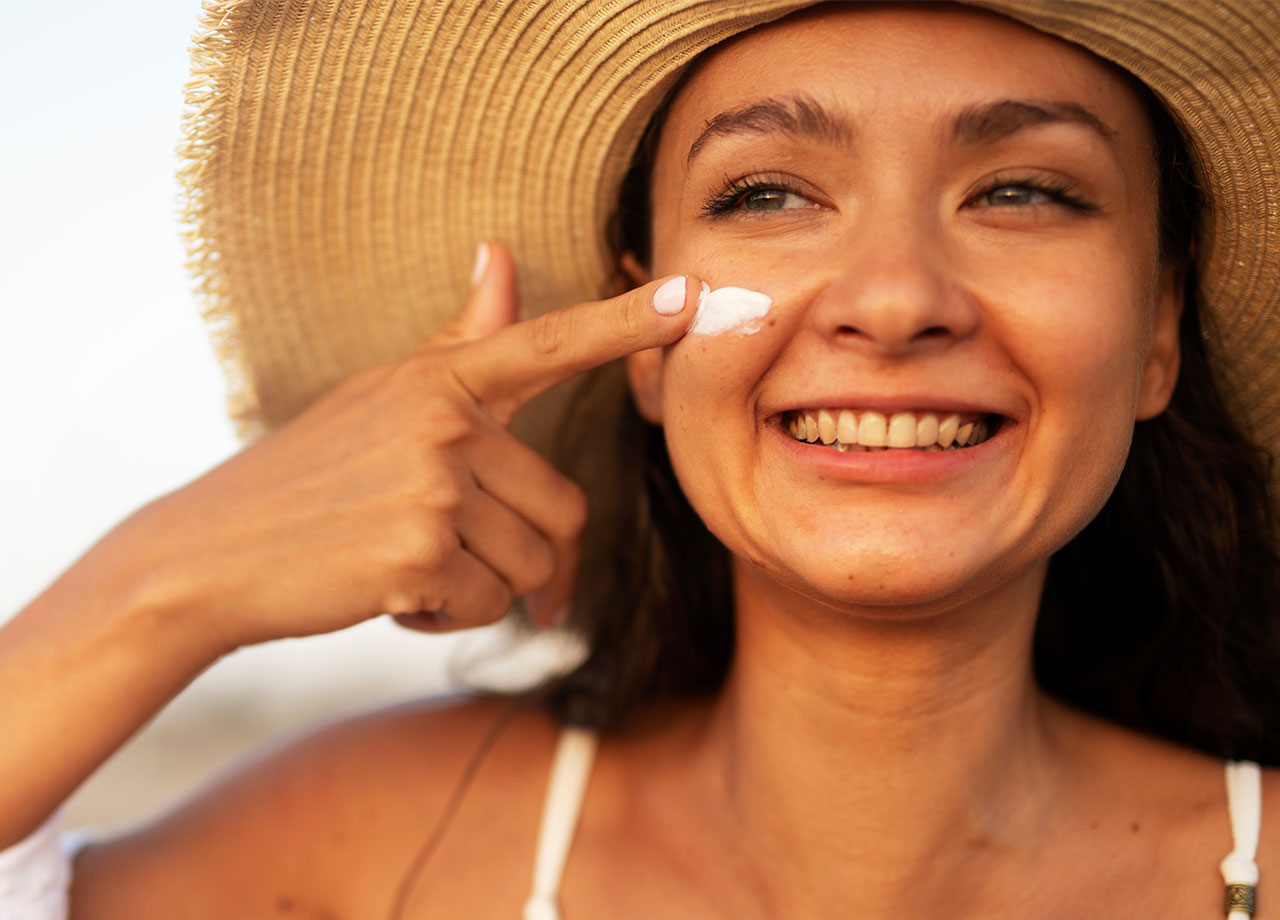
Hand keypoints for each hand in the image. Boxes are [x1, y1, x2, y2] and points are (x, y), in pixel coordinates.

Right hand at [127, 242, 696, 651]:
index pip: (549, 343)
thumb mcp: (384, 395)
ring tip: (411, 567)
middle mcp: (444, 421)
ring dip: (484, 590)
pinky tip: (393, 595)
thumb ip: (460, 339)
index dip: (626, 322)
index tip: (693, 293)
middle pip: (561, 510)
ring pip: (530, 566)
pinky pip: (489, 606)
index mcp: (441, 379)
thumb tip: (499, 253)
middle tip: (470, 567)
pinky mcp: (418, 553)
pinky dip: (450, 617)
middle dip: (529, 558)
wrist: (214, 552)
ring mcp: (432, 486)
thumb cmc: (310, 472)